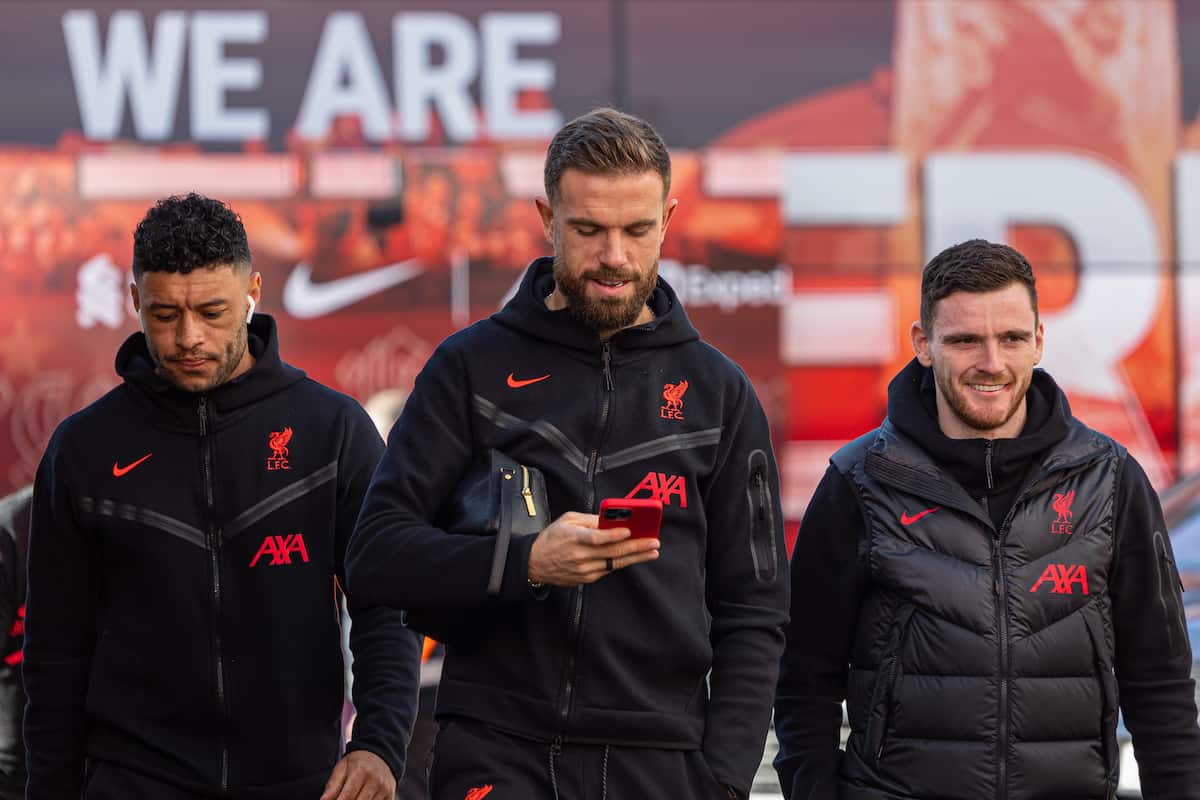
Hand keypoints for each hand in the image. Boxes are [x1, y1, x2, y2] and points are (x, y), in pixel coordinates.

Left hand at [319, 750, 395, 799]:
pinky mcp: (390, 794)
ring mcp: (384, 788)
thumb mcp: (342, 767)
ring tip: (354, 797)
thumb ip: (332, 785)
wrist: (381, 754)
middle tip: (343, 799)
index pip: (347, 796)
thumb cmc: (358, 762)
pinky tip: (363, 798)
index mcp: (360, 771)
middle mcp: (374, 780)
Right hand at [528, 512, 659, 586]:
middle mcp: (580, 555)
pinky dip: (621, 562)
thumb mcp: (567, 520)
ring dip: (636, 558)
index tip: (630, 531)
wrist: (535, 563)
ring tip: (652, 552)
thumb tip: (611, 519)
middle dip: (636, 547)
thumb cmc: (552, 538)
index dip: (614, 535)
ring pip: (615, 563)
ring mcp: (584, 570)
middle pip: (613, 552)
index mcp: (574, 537)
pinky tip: (634, 557)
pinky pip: (608, 569)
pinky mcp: (586, 579)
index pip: (597, 537)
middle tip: (653, 542)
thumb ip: (589, 519)